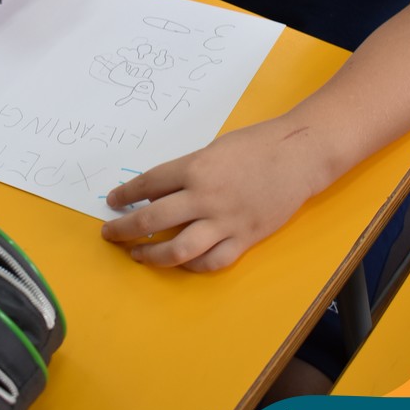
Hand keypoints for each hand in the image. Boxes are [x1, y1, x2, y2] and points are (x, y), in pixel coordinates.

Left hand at [101, 120, 315, 271]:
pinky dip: (192, 265)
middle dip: (125, 229)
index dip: (125, 195)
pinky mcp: (245, 238)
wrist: (299, 156)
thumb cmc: (256, 144)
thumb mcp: (214, 149)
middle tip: (110, 233)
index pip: (148, 185)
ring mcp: (225, 221)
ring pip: (178, 250)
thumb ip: (188, 171)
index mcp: (195, 168)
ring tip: (138, 254)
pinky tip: (180, 262)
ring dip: (152, 255)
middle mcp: (205, 197)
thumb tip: (160, 193)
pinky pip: (211, 261)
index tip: (112, 202)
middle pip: (152, 220)